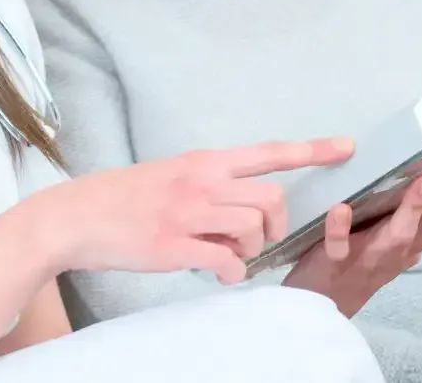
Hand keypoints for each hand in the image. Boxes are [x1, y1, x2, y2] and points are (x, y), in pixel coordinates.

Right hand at [48, 138, 353, 285]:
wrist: (75, 215)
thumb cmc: (121, 196)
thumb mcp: (168, 175)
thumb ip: (205, 184)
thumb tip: (238, 208)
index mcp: (200, 162)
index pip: (266, 152)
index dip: (310, 150)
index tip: (345, 148)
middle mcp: (199, 182)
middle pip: (271, 198)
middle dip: (276, 226)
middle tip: (256, 241)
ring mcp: (187, 213)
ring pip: (253, 228)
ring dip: (252, 251)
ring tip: (228, 256)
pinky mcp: (173, 244)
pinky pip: (227, 263)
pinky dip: (231, 273)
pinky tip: (215, 271)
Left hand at [283, 173, 421, 316]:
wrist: (318, 305)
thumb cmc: (349, 267)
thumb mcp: (380, 247)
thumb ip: (395, 224)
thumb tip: (410, 188)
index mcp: (400, 249)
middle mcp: (388, 255)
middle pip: (417, 231)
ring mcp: (362, 261)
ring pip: (390, 240)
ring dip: (406, 214)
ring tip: (417, 184)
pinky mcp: (332, 264)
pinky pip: (337, 248)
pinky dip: (339, 229)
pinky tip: (340, 209)